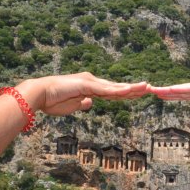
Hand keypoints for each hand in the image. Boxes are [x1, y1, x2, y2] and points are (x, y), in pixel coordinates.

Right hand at [29, 73, 148, 115]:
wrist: (39, 94)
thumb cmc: (52, 101)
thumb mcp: (72, 107)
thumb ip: (82, 104)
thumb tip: (90, 103)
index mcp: (90, 88)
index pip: (112, 92)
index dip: (126, 93)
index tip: (140, 94)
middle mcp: (92, 82)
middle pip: (117, 87)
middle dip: (134, 89)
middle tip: (151, 88)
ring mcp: (90, 82)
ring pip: (114, 87)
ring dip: (131, 88)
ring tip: (146, 87)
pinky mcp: (86, 84)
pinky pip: (105, 89)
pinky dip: (117, 90)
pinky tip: (129, 91)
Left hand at [148, 69, 189, 110]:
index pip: (186, 96)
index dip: (173, 96)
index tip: (161, 96)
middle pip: (181, 92)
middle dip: (165, 93)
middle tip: (150, 91)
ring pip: (183, 89)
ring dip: (168, 90)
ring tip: (153, 90)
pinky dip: (181, 89)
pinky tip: (170, 89)